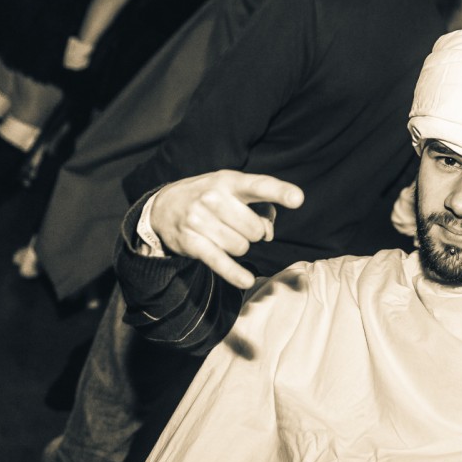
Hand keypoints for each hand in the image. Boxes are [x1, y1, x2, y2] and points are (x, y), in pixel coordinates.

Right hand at [150, 170, 303, 288]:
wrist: (163, 207)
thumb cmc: (211, 197)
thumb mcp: (234, 191)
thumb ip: (262, 207)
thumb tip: (268, 232)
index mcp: (229, 181)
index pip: (258, 186)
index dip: (280, 192)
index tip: (298, 198)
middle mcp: (213, 198)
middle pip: (255, 230)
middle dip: (254, 233)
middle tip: (240, 226)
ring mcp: (199, 220)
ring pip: (242, 248)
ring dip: (239, 246)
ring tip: (225, 235)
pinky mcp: (191, 243)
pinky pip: (221, 263)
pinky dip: (235, 274)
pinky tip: (247, 280)